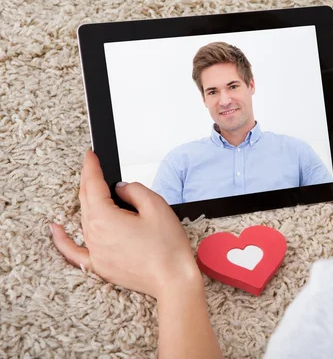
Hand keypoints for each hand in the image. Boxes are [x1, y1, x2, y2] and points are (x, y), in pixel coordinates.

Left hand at [51, 151, 200, 298]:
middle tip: (92, 166)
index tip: (90, 155)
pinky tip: (55, 229)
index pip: (93, 185)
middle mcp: (94, 235)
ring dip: (86, 201)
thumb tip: (121, 189)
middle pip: (86, 201)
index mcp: (104, 218)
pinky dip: (62, 239)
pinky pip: (74, 251)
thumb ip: (134, 190)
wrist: (173, 280)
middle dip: (88, 181)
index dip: (91, 167)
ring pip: (84, 220)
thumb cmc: (168, 248)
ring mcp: (95, 252)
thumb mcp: (156, 206)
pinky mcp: (101, 266)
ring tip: (89, 186)